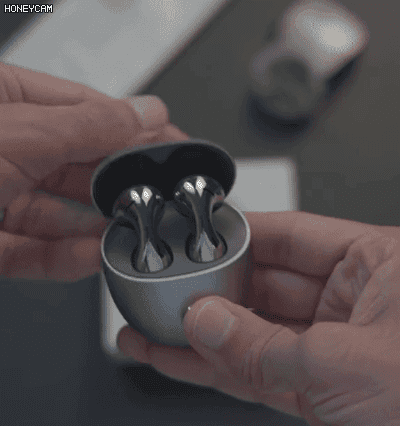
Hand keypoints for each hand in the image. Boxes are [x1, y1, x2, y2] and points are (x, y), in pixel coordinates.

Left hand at [0, 62, 188, 281]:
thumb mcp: (19, 134)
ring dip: (95, 229)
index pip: (88, 110)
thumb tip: (148, 113)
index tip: (174, 147)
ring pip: (60, 214)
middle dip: (118, 187)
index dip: (135, 129)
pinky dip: (64, 259)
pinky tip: (91, 258)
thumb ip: (89, 126)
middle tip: (154, 199)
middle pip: (78, 166)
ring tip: (128, 234)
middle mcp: (4, 146)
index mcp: (7, 102)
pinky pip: (34, 251)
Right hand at [118, 211, 399, 425]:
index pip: (288, 235)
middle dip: (212, 291)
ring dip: (203, 335)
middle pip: (264, 284)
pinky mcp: (322, 390)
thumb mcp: (350, 364)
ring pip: (255, 332)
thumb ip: (264, 344)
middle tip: (166, 294)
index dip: (239, 235)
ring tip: (155, 328)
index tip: (197, 239)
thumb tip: (205, 321)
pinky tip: (181, 358)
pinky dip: (220, 368)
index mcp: (374, 265)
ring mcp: (333, 348)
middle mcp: (352, 301)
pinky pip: (260, 370)